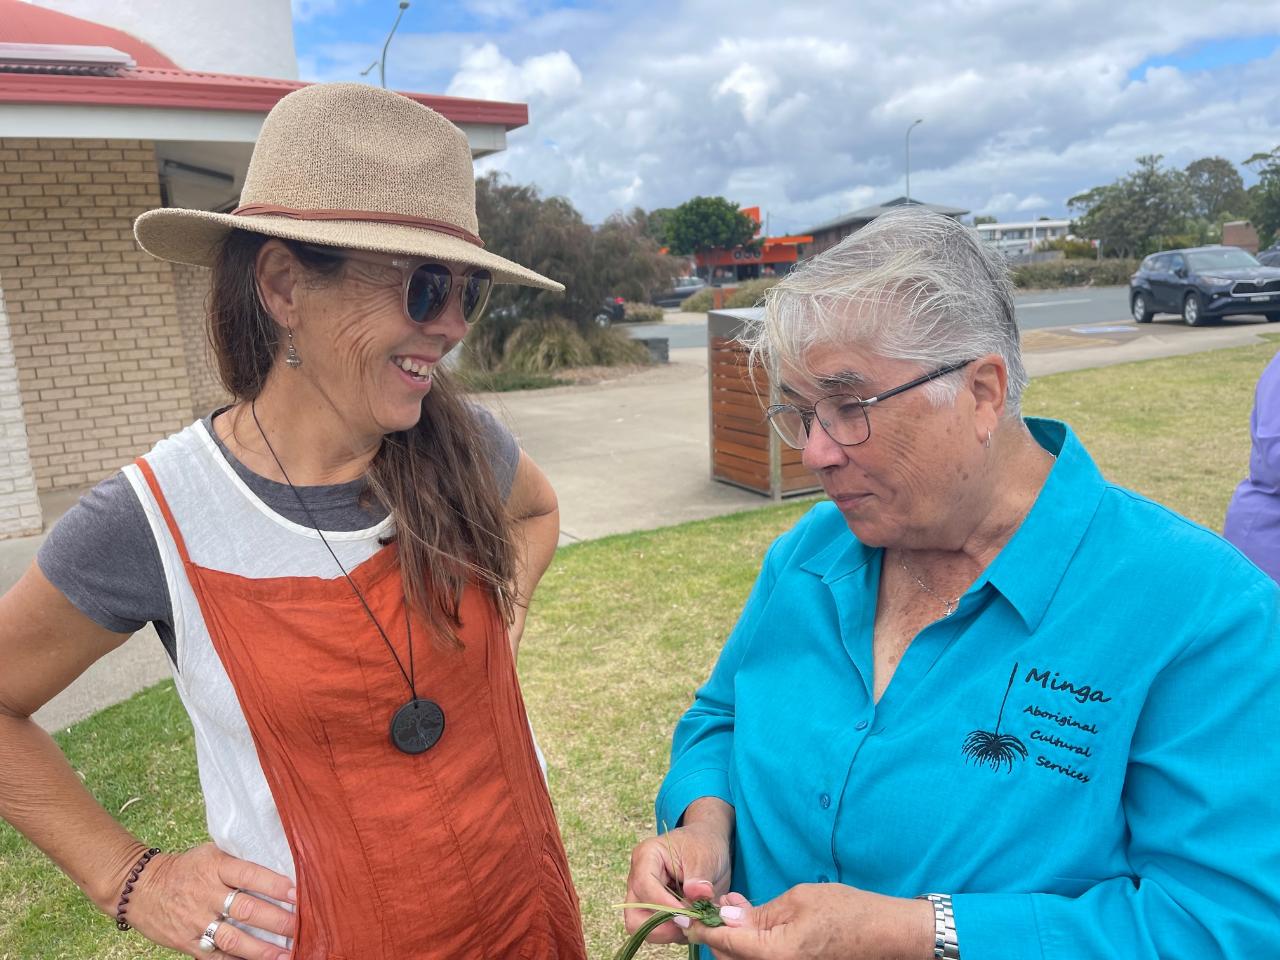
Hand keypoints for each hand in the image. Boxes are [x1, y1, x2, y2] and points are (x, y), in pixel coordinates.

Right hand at [122, 843, 297, 958]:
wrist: (139, 887)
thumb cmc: (185, 868)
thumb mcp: (210, 854)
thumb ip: (239, 863)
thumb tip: (279, 868)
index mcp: (215, 867)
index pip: (250, 875)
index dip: (275, 885)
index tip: (299, 893)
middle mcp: (207, 894)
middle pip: (247, 909)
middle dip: (277, 920)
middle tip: (301, 926)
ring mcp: (196, 921)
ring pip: (234, 938)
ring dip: (262, 949)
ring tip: (286, 954)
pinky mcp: (187, 943)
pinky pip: (215, 957)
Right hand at [623, 820, 732, 945]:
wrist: (708, 847)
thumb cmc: (702, 845)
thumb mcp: (705, 856)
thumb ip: (699, 878)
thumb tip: (697, 896)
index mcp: (646, 857)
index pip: (644, 887)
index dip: (665, 905)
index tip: (689, 915)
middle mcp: (638, 880)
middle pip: (634, 916)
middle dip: (661, 927)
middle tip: (689, 925)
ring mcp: (645, 899)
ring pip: (645, 929)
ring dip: (672, 933)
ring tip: (697, 923)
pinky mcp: (656, 913)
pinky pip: (661, 933)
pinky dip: (678, 934)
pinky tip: (697, 923)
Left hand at [686, 883, 934, 959]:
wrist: (887, 935)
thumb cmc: (847, 912)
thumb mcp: (797, 900)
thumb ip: (757, 914)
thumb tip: (725, 919)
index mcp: (773, 955)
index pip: (723, 943)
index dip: (701, 928)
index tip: (684, 915)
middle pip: (729, 958)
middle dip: (718, 934)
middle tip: (719, 905)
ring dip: (734, 941)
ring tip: (739, 909)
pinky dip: (752, 948)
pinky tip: (756, 924)